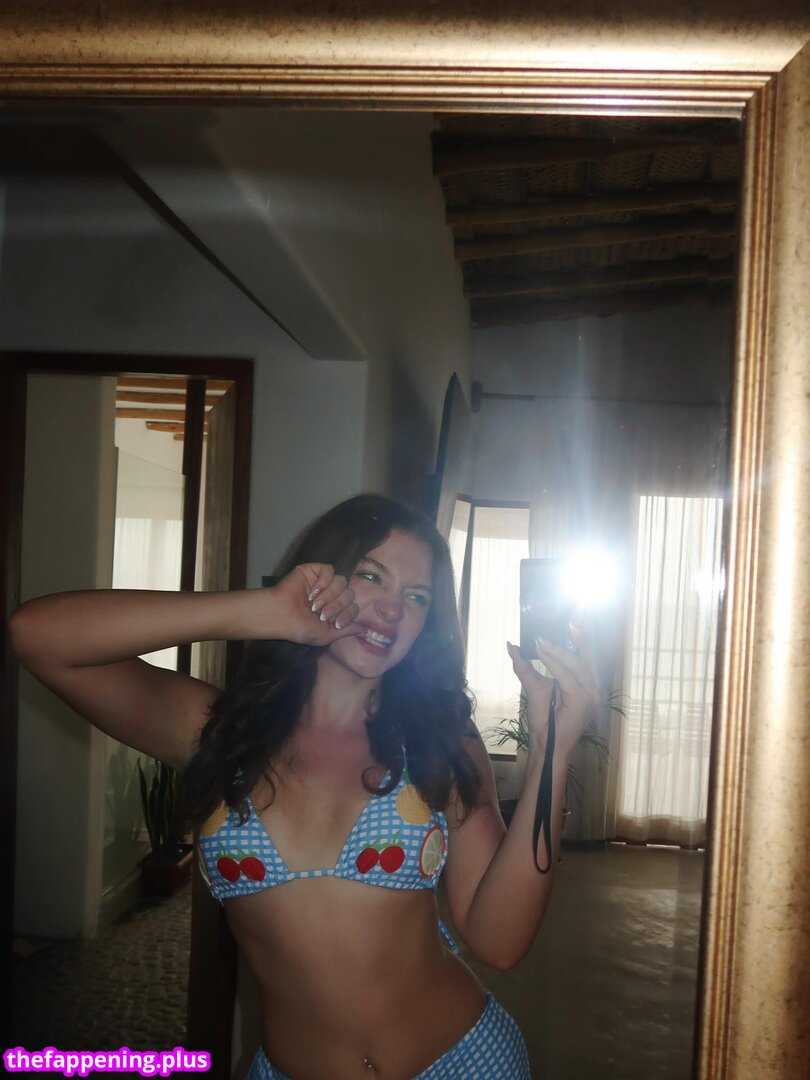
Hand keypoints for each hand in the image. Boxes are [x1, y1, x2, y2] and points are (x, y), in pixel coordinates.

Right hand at [259, 564, 360, 645]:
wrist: (280, 616)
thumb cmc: (299, 628)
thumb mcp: (326, 635)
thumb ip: (347, 630)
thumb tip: (365, 630)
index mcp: (335, 609)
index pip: (354, 607)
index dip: (347, 614)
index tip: (334, 623)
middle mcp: (332, 594)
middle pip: (350, 594)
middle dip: (338, 606)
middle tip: (322, 614)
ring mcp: (323, 581)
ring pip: (342, 582)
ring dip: (330, 596)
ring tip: (315, 605)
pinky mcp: (314, 571)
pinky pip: (329, 571)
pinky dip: (323, 582)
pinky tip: (312, 592)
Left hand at [506, 625, 598, 759]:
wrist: (546, 744)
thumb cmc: (544, 718)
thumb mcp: (534, 686)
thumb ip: (525, 666)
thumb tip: (512, 645)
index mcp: (585, 682)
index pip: (586, 654)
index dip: (582, 636)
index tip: (574, 619)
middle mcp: (592, 687)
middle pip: (587, 656)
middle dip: (579, 637)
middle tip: (568, 620)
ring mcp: (590, 694)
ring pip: (576, 664)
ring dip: (558, 651)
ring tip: (541, 641)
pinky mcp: (583, 700)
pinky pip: (568, 677)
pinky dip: (554, 663)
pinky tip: (543, 653)